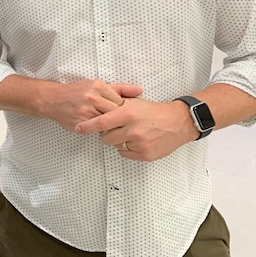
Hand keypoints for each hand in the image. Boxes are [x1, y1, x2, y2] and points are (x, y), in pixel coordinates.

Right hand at [42, 80, 142, 131]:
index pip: (121, 101)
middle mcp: (92, 98)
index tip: (120, 111)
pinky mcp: (81, 123)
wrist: (53, 99)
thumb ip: (119, 88)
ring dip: (109, 125)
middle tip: (117, 120)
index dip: (122, 109)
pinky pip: (97, 130)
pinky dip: (99, 130)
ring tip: (107, 124)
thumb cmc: (77, 92)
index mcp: (98, 86)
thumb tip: (140, 90)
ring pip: (107, 123)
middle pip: (115, 113)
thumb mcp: (96, 85)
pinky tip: (97, 127)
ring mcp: (86, 111)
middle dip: (117, 118)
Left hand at [74, 99, 197, 160]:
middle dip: (107, 134)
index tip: (78, 129)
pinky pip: (126, 154)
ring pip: (116, 146)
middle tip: (116, 129)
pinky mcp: (146, 154)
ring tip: (130, 133)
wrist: (177, 122)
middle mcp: (132, 129)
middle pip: (106, 138)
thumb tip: (97, 109)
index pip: (101, 122)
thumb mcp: (133, 102)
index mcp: (127, 114)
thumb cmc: (153, 111)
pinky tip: (137, 140)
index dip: (87, 127)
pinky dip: (128, 148)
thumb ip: (115, 106)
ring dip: (119, 141)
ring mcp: (139, 143)